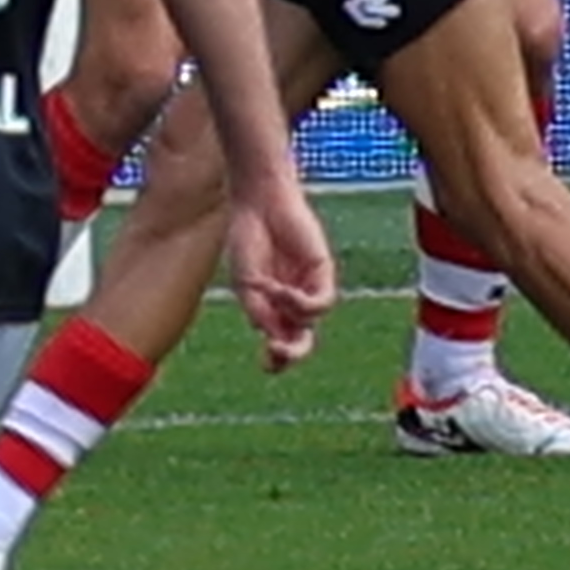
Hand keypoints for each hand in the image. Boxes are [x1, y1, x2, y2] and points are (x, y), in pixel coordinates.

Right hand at [226, 167, 336, 370]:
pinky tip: (282, 289)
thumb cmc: (248, 240)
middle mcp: (293, 302)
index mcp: (272, 307)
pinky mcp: (323, 273)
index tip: (266, 365)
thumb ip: (260, 313)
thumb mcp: (246, 285)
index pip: (281, 344)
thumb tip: (276, 337)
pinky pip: (320, 303)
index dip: (278, 361)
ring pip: (309, 324)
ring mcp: (309, 287)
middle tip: (275, 354)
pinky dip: (299, 302)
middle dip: (291, 354)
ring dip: (287, 315)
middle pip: (301, 342)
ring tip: (268, 291)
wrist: (258, 204)